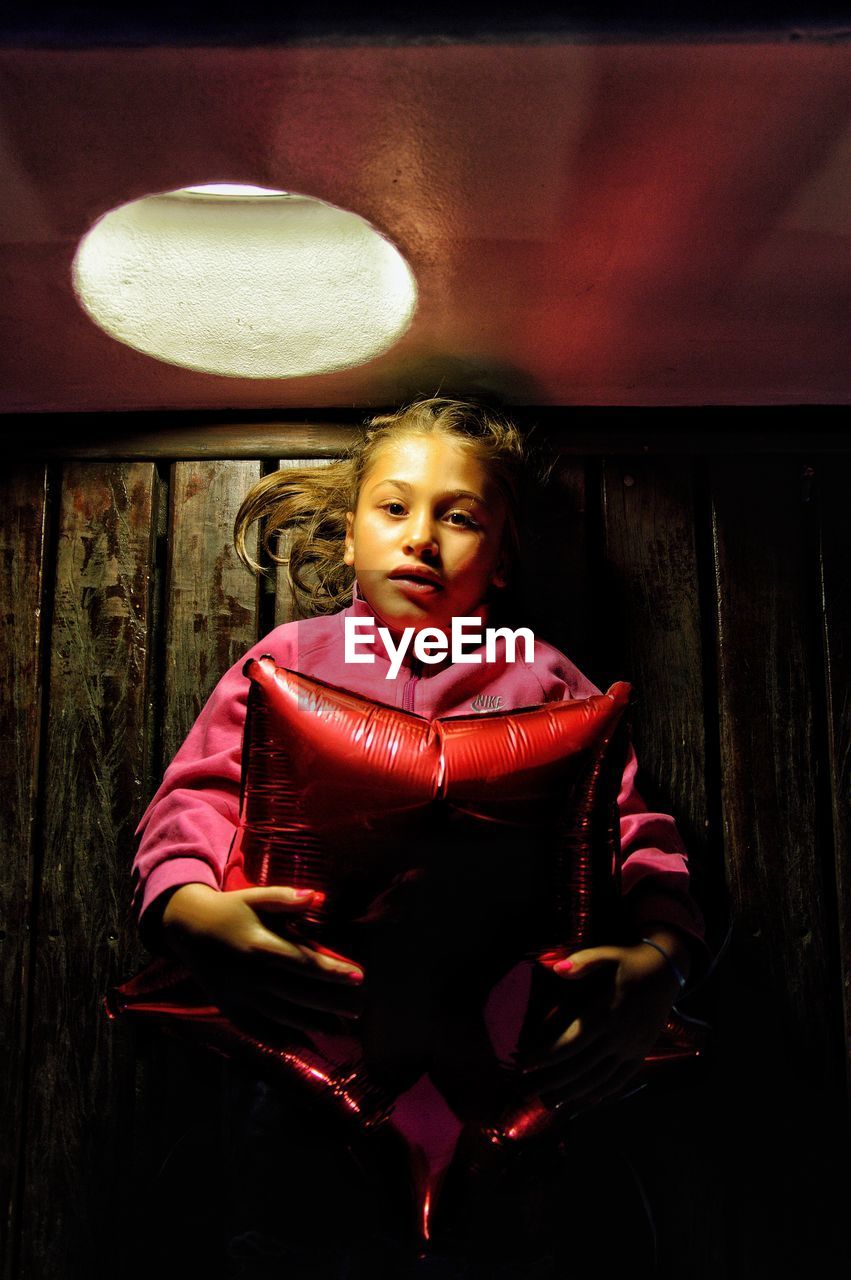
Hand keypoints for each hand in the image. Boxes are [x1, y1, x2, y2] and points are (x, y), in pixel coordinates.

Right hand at [160, 883, 364, 1033]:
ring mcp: (239, 996)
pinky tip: (303, 1043)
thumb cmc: (231, 909)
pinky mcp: (230, 1009)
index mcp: (259, 945)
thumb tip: (317, 898)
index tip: (359, 977)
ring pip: (281, 1015)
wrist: (187, 930)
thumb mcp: (256, 897)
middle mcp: (250, 975)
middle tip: (359, 1008)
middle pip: (297, 993)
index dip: (331, 971)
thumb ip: (286, 899)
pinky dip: (280, 1039)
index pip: (303, 962)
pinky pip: (258, 1029)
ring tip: (340, 1029)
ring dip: (312, 1024)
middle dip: (331, 1002)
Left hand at [519, 937, 685, 1112]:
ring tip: (550, 1101)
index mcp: (605, 1013)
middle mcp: (618, 1035)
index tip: (524, 1065)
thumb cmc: (631, 961)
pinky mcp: (641, 1052)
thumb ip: (583, 962)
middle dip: (552, 1080)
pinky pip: (621, 1079)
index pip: (570, 1043)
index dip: (546, 1057)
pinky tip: (586, 1101)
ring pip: (599, 1078)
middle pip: (580, 1067)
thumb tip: (558, 969)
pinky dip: (602, 1092)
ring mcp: (631, 1047)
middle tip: (527, 1091)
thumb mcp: (607, 954)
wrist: (668, 971)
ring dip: (573, 1092)